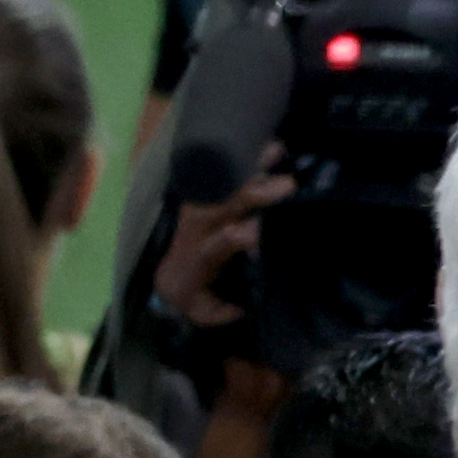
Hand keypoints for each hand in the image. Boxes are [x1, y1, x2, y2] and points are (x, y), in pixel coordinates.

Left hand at [153, 148, 295, 326]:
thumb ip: (219, 310)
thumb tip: (238, 307)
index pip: (216, 245)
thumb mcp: (203, 310)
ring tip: (276, 151)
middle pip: (222, 206)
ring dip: (250, 169)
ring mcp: (200, 207)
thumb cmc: (196, 296)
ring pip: (223, 185)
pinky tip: (268, 147)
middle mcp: (197, 227)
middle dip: (252, 195)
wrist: (170, 276)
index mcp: (199, 256)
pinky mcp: (204, 196)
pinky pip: (224, 175)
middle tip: (286, 187)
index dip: (233, 238)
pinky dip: (245, 161)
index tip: (257, 234)